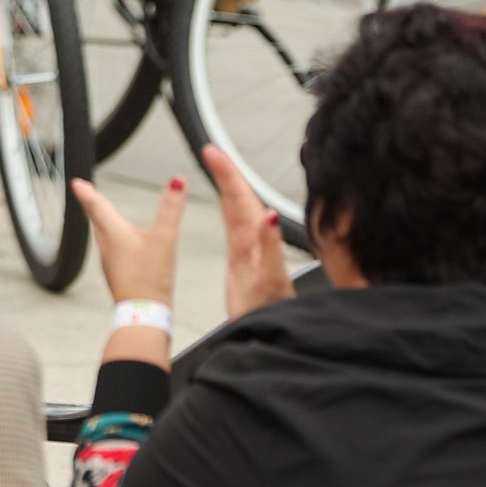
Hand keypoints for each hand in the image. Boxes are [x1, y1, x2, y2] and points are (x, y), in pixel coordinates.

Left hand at [71, 176, 183, 305]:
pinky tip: (122, 244)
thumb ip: (171, 209)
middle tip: (85, 192)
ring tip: (101, 214)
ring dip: (101, 221)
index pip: (96, 205)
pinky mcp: (118, 274)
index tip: (76, 183)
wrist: (143, 315)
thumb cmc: (150, 278)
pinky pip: (111, 250)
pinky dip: (112, 238)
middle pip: (96, 219)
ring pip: (103, 235)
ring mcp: (110, 262)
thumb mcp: (164, 239)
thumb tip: (176, 180)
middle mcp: (107, 245)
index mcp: (113, 232)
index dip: (87, 192)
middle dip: (92, 204)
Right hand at [203, 145, 294, 319]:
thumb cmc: (275, 313)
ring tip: (215, 165)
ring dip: (226, 186)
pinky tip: (226, 206)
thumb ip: (270, 247)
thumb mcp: (270, 281)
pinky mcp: (244, 263)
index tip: (214, 153)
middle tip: (210, 150)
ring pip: (236, 209)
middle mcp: (255, 241)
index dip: (228, 174)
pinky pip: (233, 227)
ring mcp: (250, 250)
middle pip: (238, 198)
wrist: (275, 335)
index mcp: (259, 241)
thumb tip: (269, 215)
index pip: (242, 198)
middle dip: (225, 172)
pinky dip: (228, 211)